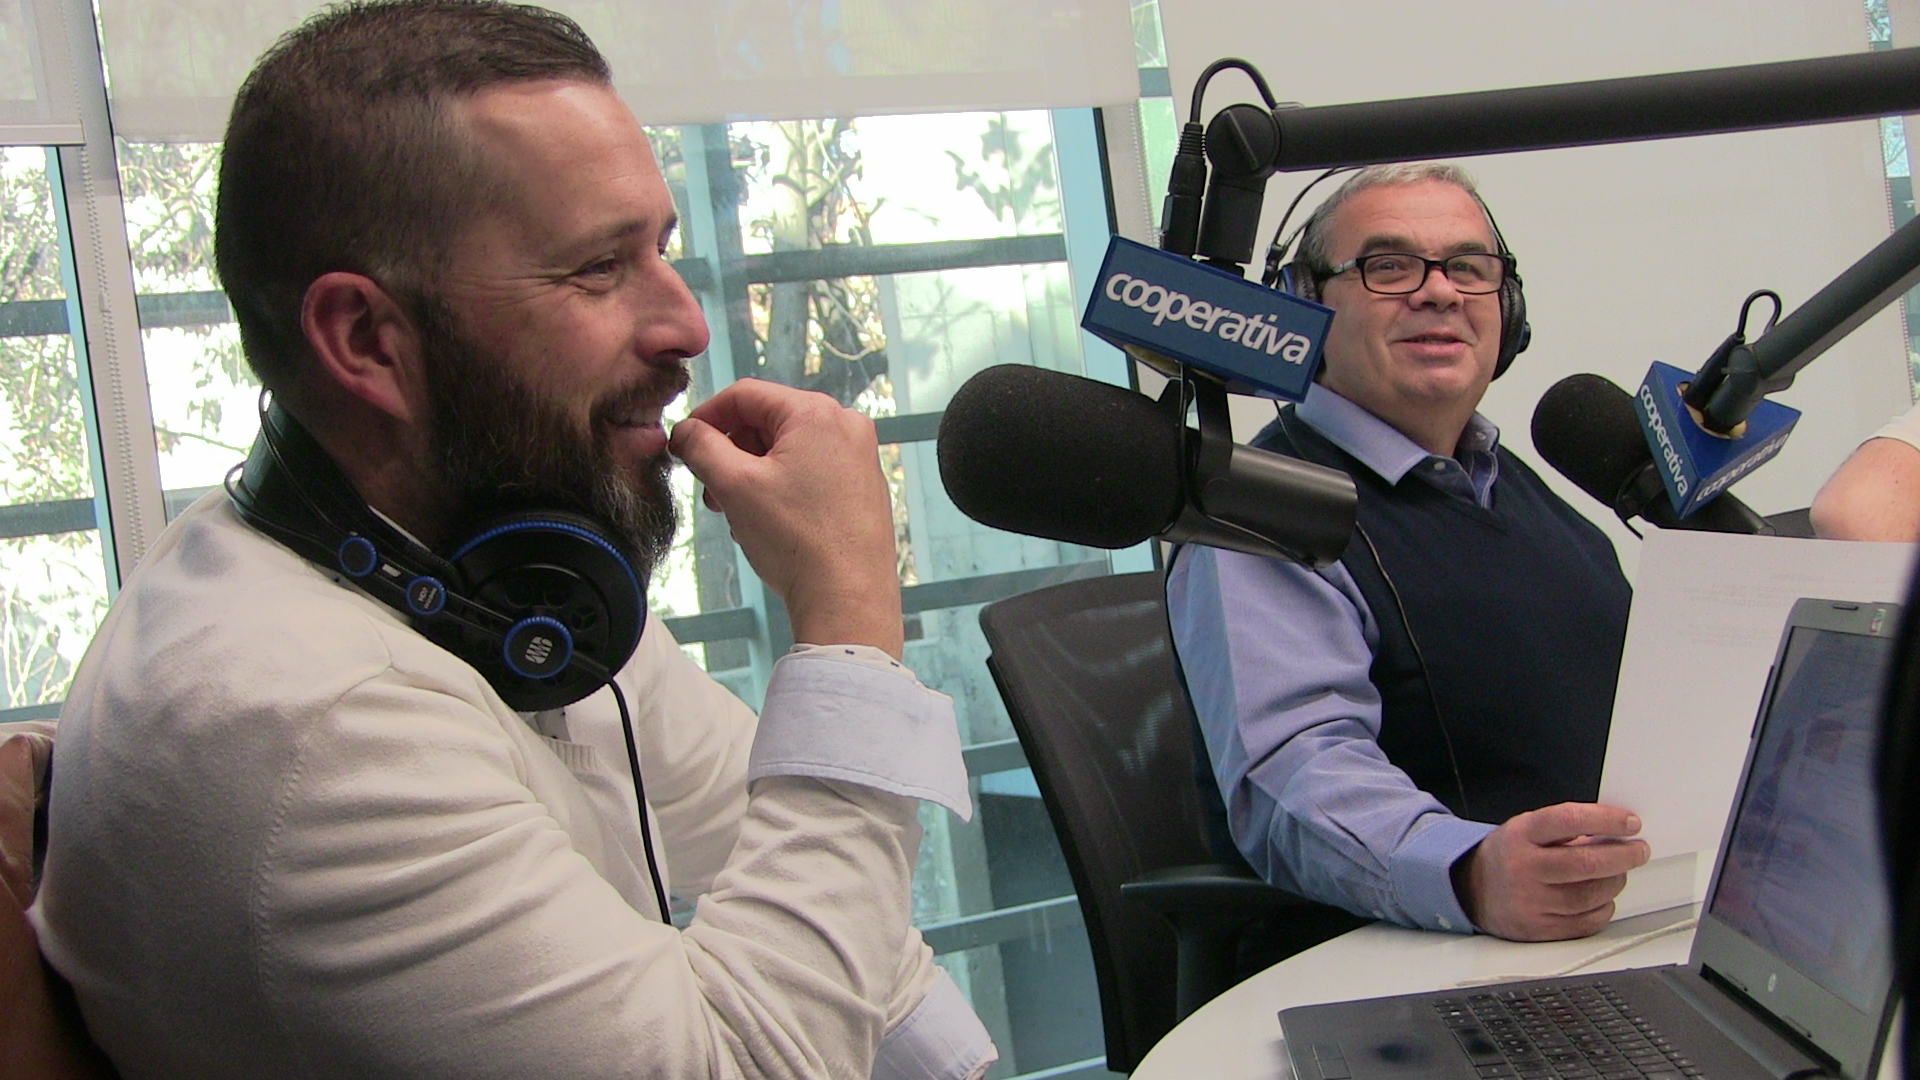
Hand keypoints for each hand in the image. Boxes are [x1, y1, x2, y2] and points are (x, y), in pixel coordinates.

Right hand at [669, 379, 902, 657]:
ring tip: (738, 513)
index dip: (706, 417)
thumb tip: (685, 431)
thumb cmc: (796, 540)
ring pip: (788, 449)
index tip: (684, 444)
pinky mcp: (863, 487)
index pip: (745, 395)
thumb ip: (701, 446)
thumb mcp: (733, 485)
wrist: (848, 598)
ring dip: (753, 474)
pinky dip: (782, 487)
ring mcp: (860, 457)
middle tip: (712, 491)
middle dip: (732, 452)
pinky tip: (769, 523)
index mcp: (816, 413)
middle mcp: (846, 426)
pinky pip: (811, 471)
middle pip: (768, 421)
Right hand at [1452, 802, 1650, 940]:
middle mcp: (1523, 869)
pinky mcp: (1540, 930)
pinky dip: (1603, 908)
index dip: (1605, 820)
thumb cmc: (1509, 856)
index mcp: (1521, 836)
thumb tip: (1616, 832)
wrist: (1472, 891)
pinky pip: (1588, 922)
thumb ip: (1566, 828)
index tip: (1631, 823)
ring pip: (1592, 896)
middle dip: (1623, 856)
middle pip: (1586, 864)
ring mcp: (1531, 903)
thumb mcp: (1526, 828)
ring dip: (1615, 882)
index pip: (1568, 821)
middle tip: (1639, 850)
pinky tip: (1601, 897)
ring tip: (1618, 872)